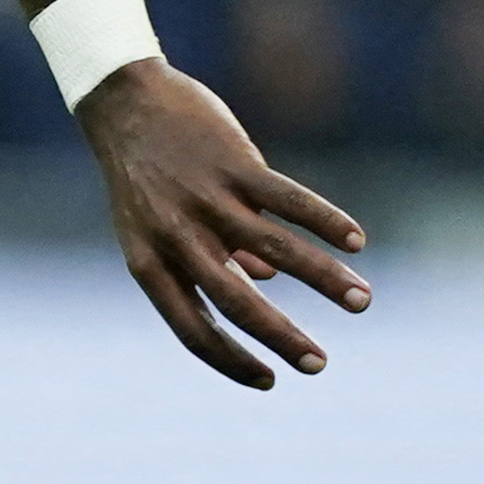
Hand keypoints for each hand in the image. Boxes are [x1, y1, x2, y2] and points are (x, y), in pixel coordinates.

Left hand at [82, 61, 367, 389]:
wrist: (121, 102)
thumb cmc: (144, 173)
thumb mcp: (157, 226)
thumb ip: (208, 255)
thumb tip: (264, 282)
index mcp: (149, 264)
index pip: (192, 329)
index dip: (230, 360)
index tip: (270, 381)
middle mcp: (174, 238)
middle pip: (235, 302)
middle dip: (282, 337)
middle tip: (321, 365)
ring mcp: (204, 200)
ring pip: (274, 250)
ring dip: (323, 280)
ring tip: (363, 302)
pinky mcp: (232, 164)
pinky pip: (286, 199)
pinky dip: (324, 220)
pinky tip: (356, 241)